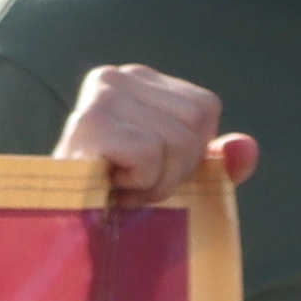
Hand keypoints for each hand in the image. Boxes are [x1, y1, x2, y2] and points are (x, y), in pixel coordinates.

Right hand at [52, 62, 254, 209]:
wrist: (54, 224)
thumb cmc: (111, 197)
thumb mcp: (172, 175)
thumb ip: (214, 160)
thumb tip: (245, 149)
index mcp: (137, 79)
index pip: (204, 107)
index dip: (191, 151)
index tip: (149, 170)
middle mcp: (116, 76)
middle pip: (195, 121)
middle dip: (176, 169)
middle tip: (134, 185)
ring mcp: (100, 96)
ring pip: (176, 140)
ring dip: (155, 182)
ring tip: (120, 188)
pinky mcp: (88, 122)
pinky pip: (149, 154)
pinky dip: (139, 183)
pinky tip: (110, 188)